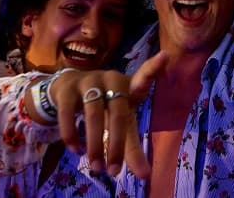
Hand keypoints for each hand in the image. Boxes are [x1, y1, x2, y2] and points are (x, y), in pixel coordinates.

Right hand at [49, 52, 165, 177]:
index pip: (144, 77)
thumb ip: (131, 148)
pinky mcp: (68, 88)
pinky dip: (71, 135)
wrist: (68, 90)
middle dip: (116, 145)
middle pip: (119, 113)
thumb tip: (146, 176)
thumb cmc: (104, 106)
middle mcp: (111, 79)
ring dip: (94, 144)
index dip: (153, 68)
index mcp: (129, 86)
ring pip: (93, 114)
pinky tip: (76, 151)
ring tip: (96, 167)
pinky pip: (69, 113)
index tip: (165, 56)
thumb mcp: (120, 123)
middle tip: (113, 172)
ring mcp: (89, 81)